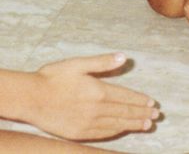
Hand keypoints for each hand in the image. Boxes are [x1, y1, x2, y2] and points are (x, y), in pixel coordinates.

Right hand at [28, 53, 157, 139]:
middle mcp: (95, 109)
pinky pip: (102, 133)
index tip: (152, 103)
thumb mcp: (79, 63)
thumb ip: (103, 62)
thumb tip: (123, 57)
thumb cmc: (54, 77)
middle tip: (156, 116)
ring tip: (146, 125)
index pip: (126, 97)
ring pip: (115, 124)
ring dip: (132, 124)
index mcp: (98, 91)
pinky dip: (115, 132)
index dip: (140, 100)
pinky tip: (122, 130)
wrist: (31, 98)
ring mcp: (87, 123)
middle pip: (124, 112)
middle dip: (141, 114)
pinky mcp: (78, 132)